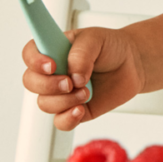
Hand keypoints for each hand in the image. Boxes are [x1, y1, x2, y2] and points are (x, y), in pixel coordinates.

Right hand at [21, 27, 143, 131]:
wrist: (133, 64)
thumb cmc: (110, 48)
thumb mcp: (96, 39)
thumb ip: (81, 54)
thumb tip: (73, 76)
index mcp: (53, 49)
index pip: (29, 54)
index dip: (35, 61)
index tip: (52, 65)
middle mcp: (52, 72)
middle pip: (31, 82)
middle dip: (49, 85)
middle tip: (70, 82)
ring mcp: (61, 92)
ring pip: (45, 103)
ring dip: (65, 100)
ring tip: (87, 91)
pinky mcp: (73, 108)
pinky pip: (60, 121)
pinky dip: (68, 118)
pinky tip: (81, 109)